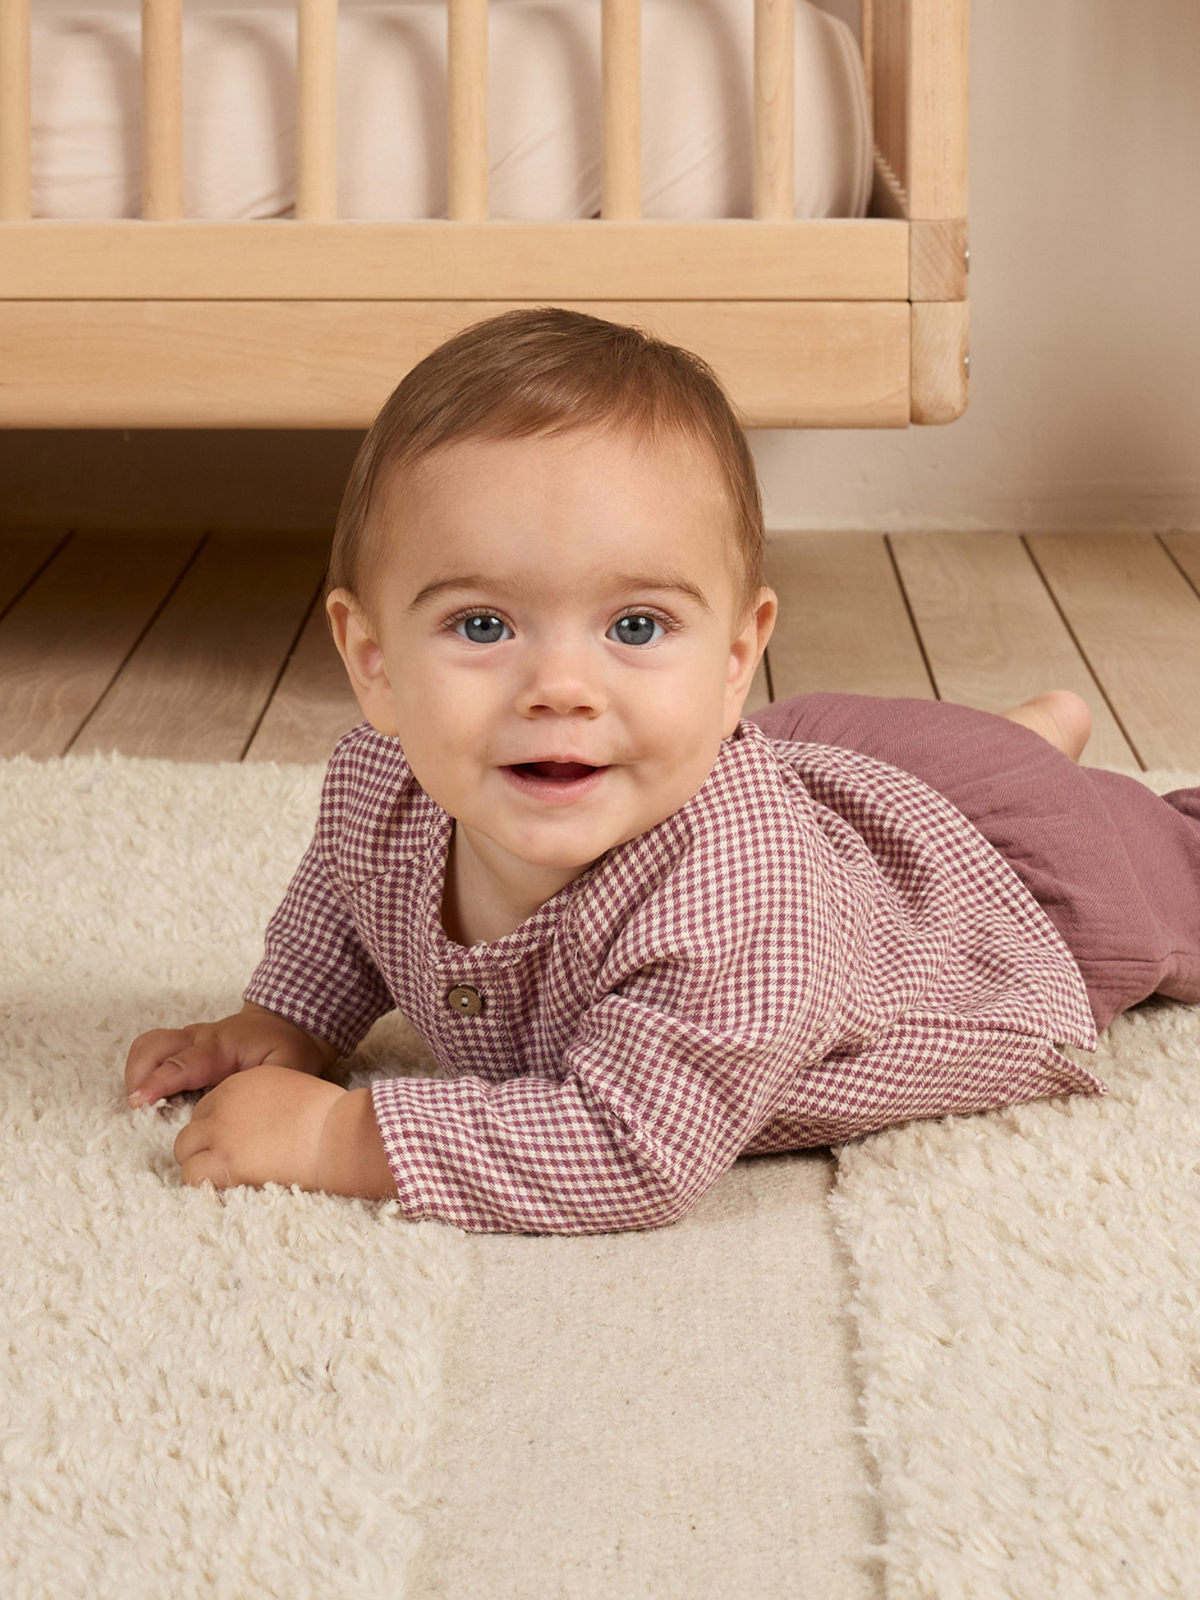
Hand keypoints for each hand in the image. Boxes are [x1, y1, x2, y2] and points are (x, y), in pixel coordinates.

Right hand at [125, 1003, 337, 1107]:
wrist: (288, 1024)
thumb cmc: (287, 1048)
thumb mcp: (288, 1065)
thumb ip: (265, 1085)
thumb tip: (241, 1110)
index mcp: (221, 1045)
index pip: (182, 1064)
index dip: (158, 1083)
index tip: (138, 1100)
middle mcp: (198, 1038)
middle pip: (152, 1047)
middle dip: (137, 1077)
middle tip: (139, 1109)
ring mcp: (187, 1039)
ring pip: (147, 1046)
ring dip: (136, 1073)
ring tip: (143, 1106)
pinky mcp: (182, 1046)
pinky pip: (152, 1052)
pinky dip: (143, 1072)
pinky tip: (153, 1098)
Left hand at [173, 1066, 398, 1198]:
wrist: (337, 1134)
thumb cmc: (328, 1116)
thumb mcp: (289, 1091)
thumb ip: (263, 1103)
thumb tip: (259, 1126)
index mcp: (240, 1083)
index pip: (207, 1108)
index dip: (217, 1129)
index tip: (233, 1144)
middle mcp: (223, 1105)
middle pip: (191, 1129)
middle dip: (203, 1146)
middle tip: (227, 1162)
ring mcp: (221, 1133)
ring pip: (185, 1152)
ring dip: (201, 1165)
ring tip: (226, 1177)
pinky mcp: (225, 1161)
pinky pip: (193, 1175)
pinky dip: (205, 1182)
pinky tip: (227, 1186)